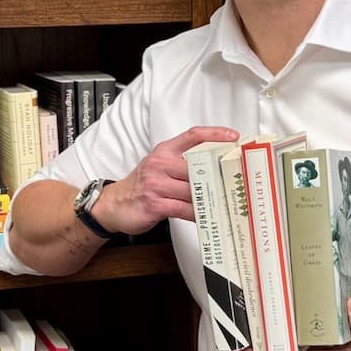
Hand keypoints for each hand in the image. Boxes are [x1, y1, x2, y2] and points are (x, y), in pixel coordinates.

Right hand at [94, 125, 239, 235]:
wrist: (114, 204)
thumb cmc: (142, 186)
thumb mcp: (159, 167)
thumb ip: (182, 164)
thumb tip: (213, 169)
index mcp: (164, 151)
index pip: (192, 135)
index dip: (214, 133)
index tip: (233, 137)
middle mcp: (160, 164)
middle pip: (197, 167)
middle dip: (217, 176)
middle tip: (236, 181)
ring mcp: (156, 184)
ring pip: (192, 190)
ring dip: (210, 198)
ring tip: (225, 202)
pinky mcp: (154, 204)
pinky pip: (183, 209)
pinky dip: (197, 214)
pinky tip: (206, 216)